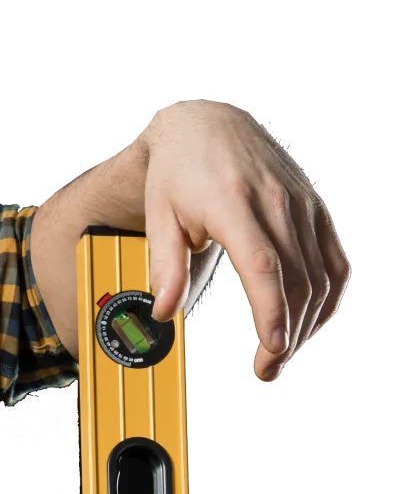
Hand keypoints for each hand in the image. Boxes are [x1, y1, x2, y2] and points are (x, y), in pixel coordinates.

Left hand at [139, 101, 350, 382]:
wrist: (207, 124)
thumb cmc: (178, 172)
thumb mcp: (159, 215)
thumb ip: (164, 265)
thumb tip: (162, 312)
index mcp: (233, 205)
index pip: (264, 266)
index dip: (272, 312)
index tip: (271, 348)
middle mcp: (276, 204)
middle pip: (297, 280)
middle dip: (287, 333)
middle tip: (268, 368)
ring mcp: (302, 206)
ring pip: (321, 276)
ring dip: (308, 322)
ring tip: (283, 352)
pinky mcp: (315, 210)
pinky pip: (334, 261)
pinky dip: (328, 296)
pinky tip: (309, 320)